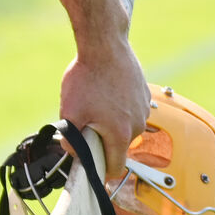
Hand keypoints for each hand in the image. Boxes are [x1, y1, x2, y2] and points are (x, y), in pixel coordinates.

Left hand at [58, 37, 149, 176]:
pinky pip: (131, 108)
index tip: (91, 164)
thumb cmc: (87, 76)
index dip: (101, 169)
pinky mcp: (144, 93)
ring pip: (126, 125)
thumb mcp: (70, 110)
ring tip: (95, 99)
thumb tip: (72, 152)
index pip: (115, 167)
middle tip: (86, 119)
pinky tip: (106, 89)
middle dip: (103, 139)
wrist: (104, 44)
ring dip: (112, 120)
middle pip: (119, 145)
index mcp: (120, 133)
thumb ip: (70, 138)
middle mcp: (137, 124)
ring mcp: (144, 108)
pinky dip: (119, 105)